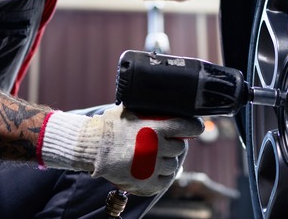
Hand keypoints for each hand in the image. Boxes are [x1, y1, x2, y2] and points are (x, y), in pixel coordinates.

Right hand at [38, 105, 203, 195]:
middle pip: (180, 147)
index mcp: (157, 127)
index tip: (195, 128)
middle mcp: (158, 147)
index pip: (189, 127)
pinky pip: (165, 180)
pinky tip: (154, 169)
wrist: (92, 147)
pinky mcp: (147, 183)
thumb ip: (151, 111)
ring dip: (167, 160)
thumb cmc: (110, 126)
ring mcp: (153, 167)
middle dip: (174, 144)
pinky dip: (161, 175)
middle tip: (164, 142)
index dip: (194, 127)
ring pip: (174, 165)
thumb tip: (167, 103)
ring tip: (155, 156)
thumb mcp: (132, 110)